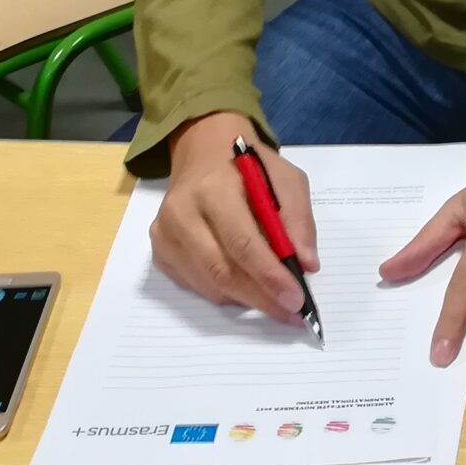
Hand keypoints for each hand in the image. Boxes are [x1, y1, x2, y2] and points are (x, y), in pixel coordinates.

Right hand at [149, 111, 320, 322]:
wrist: (203, 151)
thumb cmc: (250, 166)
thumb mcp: (286, 178)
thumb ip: (298, 219)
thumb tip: (306, 265)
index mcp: (213, 189)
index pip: (242, 242)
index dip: (270, 276)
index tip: (296, 300)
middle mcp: (181, 213)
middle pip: (222, 271)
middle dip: (261, 297)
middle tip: (290, 313)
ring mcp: (164, 235)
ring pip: (209, 285)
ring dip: (246, 299)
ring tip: (275, 302)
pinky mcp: (159, 250)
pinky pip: (196, 285)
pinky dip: (226, 292)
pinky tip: (246, 284)